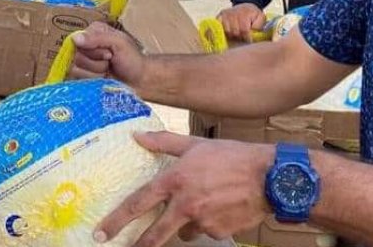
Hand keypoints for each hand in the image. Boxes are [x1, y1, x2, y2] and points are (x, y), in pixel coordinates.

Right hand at [69, 21, 146, 87]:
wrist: (140, 81)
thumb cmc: (132, 59)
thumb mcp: (119, 43)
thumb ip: (98, 38)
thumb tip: (74, 38)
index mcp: (93, 31)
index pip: (77, 40)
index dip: (92, 50)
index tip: (109, 53)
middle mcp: (85, 45)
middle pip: (76, 56)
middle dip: (96, 63)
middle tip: (111, 61)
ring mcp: (83, 62)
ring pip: (76, 69)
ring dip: (96, 72)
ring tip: (108, 70)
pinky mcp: (83, 76)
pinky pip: (78, 80)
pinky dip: (93, 81)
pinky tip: (103, 79)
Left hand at [95, 132, 272, 246]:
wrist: (270, 177)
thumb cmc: (232, 156)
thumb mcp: (196, 144)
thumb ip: (164, 142)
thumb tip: (137, 136)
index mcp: (175, 180)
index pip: (138, 203)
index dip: (117, 220)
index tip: (101, 233)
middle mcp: (185, 204)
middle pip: (154, 234)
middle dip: (138, 245)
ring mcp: (202, 221)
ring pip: (184, 230)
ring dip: (186, 223)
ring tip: (204, 203)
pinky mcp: (219, 232)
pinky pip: (206, 231)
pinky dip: (209, 222)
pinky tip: (222, 207)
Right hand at [217, 3, 266, 41]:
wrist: (245, 6)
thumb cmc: (253, 14)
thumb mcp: (261, 17)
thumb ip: (259, 25)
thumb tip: (253, 31)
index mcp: (244, 13)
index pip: (244, 30)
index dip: (247, 38)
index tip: (249, 40)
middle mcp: (233, 13)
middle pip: (235, 32)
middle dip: (240, 37)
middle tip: (243, 37)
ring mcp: (225, 15)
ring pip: (227, 32)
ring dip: (233, 35)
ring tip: (237, 34)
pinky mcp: (219, 16)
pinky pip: (220, 28)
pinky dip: (224, 32)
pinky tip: (229, 32)